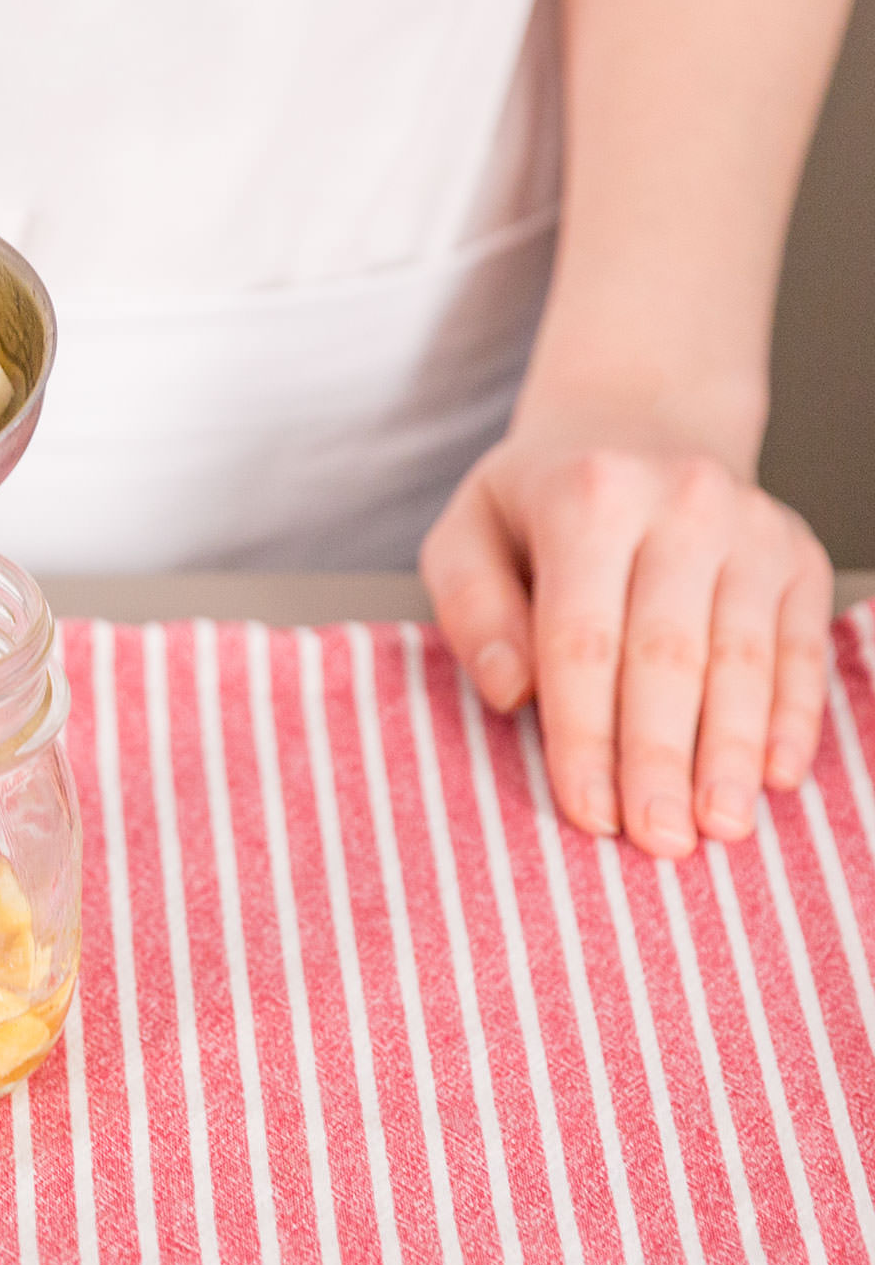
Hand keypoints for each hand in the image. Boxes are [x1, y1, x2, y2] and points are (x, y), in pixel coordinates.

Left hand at [422, 433, 832, 855]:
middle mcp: (682, 502)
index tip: (588, 811)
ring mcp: (753, 526)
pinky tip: (775, 778)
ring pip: (744, 659)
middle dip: (662, 759)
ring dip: (733, 753)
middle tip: (658, 842)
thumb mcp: (467, 531)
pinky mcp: (798, 554)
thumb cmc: (537, 501)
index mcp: (588, 496)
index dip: (586, 734)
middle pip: (669, 656)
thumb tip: (509, 693)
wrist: (638, 422)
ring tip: (720, 827)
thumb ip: (470, 608)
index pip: (582, 639)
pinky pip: (798, 649)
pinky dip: (790, 718)